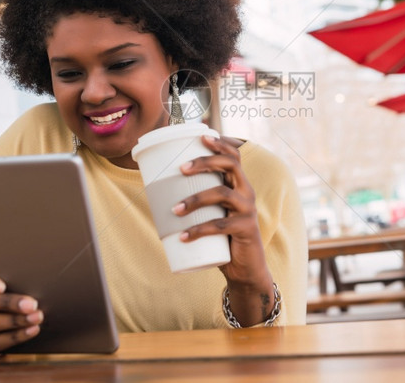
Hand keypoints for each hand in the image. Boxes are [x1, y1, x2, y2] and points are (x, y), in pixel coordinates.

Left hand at [175, 136, 274, 324]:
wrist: (244, 269)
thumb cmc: (222, 237)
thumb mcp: (211, 214)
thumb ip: (196, 201)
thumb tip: (157, 190)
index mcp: (239, 184)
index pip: (234, 155)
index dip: (220, 143)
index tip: (201, 135)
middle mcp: (247, 192)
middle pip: (230, 165)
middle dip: (205, 161)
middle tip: (181, 169)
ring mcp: (248, 210)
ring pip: (222, 194)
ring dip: (194, 199)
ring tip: (174, 209)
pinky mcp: (246, 229)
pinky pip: (220, 225)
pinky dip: (198, 230)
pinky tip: (183, 236)